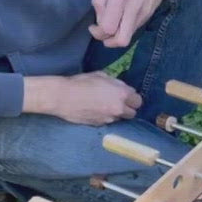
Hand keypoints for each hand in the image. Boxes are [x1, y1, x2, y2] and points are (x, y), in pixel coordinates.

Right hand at [23, 72, 141, 123]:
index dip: (132, 97)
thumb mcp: (101, 76)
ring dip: (117, 113)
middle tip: (118, 102)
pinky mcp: (100, 125)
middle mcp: (119, 108)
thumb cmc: (81, 82)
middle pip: (133, 112)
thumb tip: (122, 88)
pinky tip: (96, 110)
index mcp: (122, 94)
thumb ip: (116, 83)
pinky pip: (109, 121)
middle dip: (127, 107)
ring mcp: (110, 119)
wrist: (63, 97)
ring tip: (105, 106)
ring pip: (121, 118)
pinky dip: (106, 117)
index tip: (126, 95)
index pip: (138, 100)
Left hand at [89, 0, 180, 48]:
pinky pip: (135, 28)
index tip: (92, 26)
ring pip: (129, 37)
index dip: (98, 32)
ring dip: (117, 35)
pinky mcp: (151, 13)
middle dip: (108, 41)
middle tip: (102, 31)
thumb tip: (100, 16)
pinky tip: (123, 15)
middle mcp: (134, 8)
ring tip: (111, 22)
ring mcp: (145, 13)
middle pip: (121, 41)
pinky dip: (126, 27)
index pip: (108, 27)